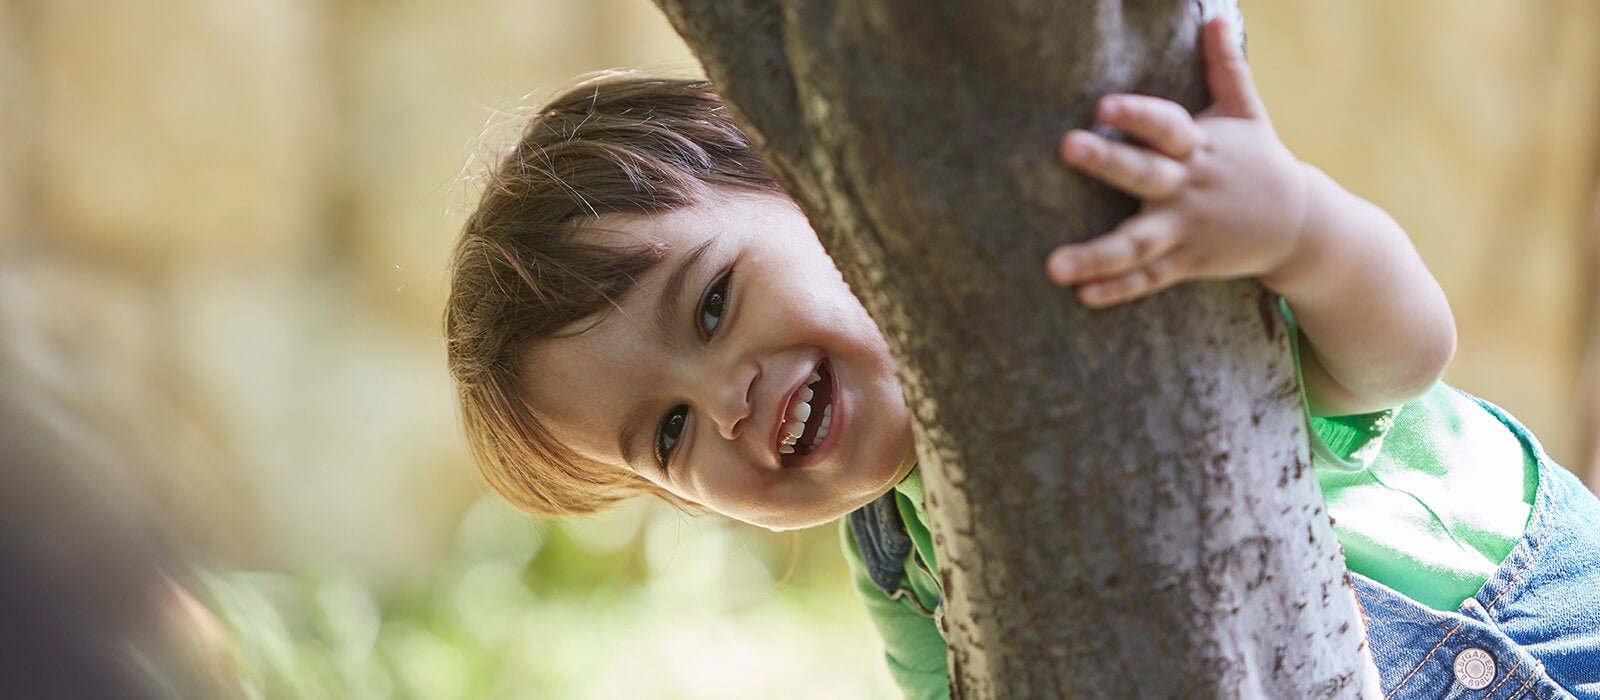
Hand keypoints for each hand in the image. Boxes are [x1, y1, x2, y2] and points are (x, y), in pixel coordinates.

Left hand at [1047, 17, 1310, 306]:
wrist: (1303, 227)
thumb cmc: (1260, 160)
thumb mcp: (1249, 112)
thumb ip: (1226, 68)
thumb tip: (1215, 17)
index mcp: (1199, 146)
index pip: (1166, 125)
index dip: (1138, 115)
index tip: (1104, 104)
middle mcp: (1189, 187)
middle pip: (1144, 175)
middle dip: (1107, 161)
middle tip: (1067, 146)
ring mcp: (1187, 229)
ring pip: (1139, 244)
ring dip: (1097, 256)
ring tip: (1054, 266)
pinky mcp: (1187, 263)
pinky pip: (1149, 279)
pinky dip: (1119, 289)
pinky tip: (1084, 295)